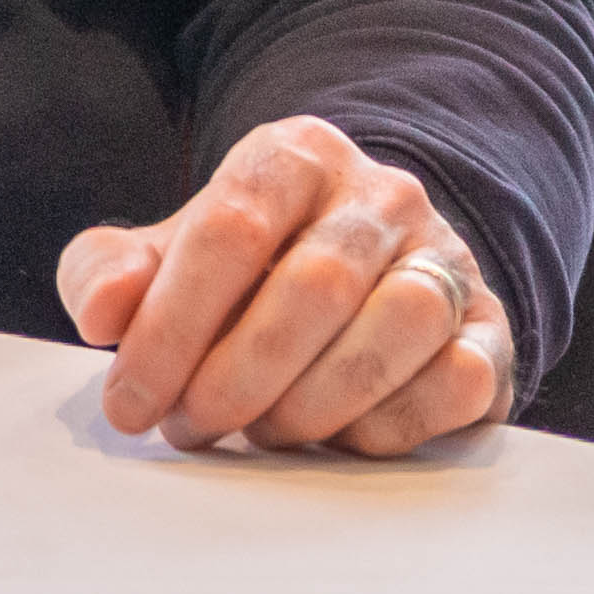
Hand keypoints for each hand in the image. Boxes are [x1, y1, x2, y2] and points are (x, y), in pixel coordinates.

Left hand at [60, 114, 516, 454]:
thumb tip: (101, 315)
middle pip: (314, 285)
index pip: (229, 229)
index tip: (129, 403)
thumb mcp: (160, 255)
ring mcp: (448, 259)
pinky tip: (336, 437)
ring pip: (401, 324)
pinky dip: (391, 422)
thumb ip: (108, 273)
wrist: (356, 270)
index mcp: (292, 155)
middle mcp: (382, 196)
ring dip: (317, 399)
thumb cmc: (239, 269)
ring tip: (260, 430)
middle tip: (189, 427)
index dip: (170, 326)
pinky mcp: (492, 330)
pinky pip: (458, 378)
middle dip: (238, 374)